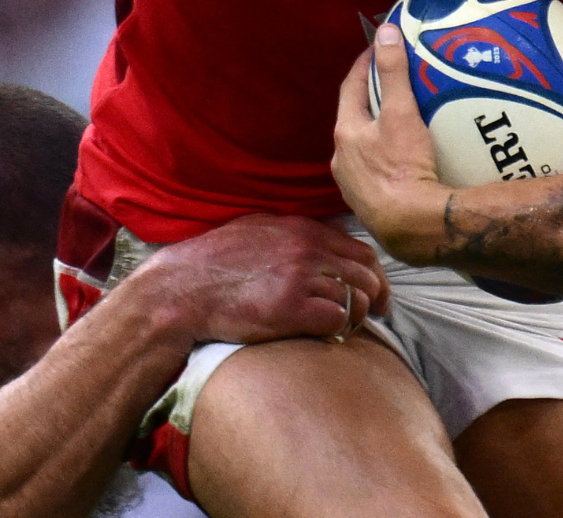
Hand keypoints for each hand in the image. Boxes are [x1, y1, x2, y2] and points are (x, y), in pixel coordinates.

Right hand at [134, 214, 390, 345]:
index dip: (375, 274)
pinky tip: (327, 334)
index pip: (360, 250)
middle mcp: (306, 249)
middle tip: (379, 315)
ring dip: (358, 317)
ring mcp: (300, 277)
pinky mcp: (291, 308)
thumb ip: (292, 234)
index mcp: (300, 229)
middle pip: (367, 275)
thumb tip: (323, 243)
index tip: (378, 292)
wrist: (183, 289)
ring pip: (357, 298)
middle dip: (378, 297)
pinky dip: (340, 330)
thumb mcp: (256, 230)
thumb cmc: (214, 264)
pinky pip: (339, 319)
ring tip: (349, 328)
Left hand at [331, 23, 449, 262]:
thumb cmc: (403, 168)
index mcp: (345, 132)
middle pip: (354, 120)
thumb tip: (385, 32)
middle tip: (392, 86)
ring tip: (400, 124)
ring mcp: (353, 185)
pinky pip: (375, 174)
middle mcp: (342, 159)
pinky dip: (386, 162)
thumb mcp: (400, 115)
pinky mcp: (368, 206)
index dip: (364, 66)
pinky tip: (404, 164)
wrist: (411, 228)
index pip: (350, 88)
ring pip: (363, 150)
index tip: (378, 50)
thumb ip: (393, 74)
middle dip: (370, 101)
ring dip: (377, 135)